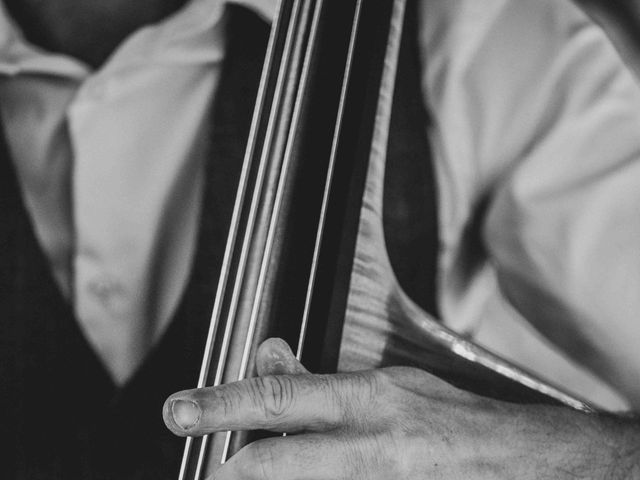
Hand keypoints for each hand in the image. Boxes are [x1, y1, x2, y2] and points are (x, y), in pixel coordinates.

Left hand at [164, 338, 637, 478]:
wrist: (517, 468)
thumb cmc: (452, 418)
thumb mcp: (388, 385)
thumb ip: (323, 379)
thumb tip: (269, 356)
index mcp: (372, 404)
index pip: (281, 401)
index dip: (223, 405)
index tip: (180, 412)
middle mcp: (370, 453)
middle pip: (272, 465)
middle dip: (230, 466)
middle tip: (210, 462)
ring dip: (269, 473)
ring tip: (260, 461)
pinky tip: (311, 468)